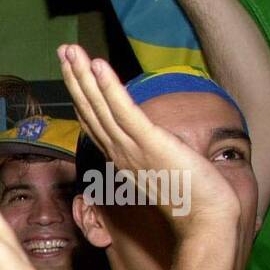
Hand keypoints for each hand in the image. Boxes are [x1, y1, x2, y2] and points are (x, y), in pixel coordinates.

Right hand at [58, 44, 240, 237]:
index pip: (95, 120)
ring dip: (84, 76)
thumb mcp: (164, 170)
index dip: (82, 94)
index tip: (73, 71)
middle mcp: (121, 151)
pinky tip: (99, 66)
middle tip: (62, 50)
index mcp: (122, 157)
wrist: (206, 219)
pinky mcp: (151, 143)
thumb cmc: (192, 199)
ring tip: (71, 51)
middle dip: (75, 78)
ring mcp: (133, 148)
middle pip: (90, 109)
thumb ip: (152, 154)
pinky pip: (125, 112)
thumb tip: (153, 141)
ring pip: (100, 107)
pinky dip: (109, 88)